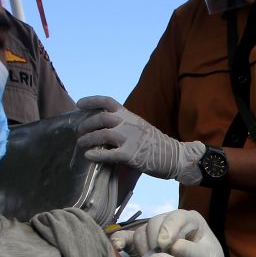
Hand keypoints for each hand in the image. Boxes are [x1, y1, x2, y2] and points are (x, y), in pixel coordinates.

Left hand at [75, 96, 205, 183]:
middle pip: (102, 118)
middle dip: (87, 124)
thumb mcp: (140, 127)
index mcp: (130, 116)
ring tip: (81, 144)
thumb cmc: (157, 144)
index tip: (79, 104)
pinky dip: (97, 154)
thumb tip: (105, 129)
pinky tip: (88, 156)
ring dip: (88, 139)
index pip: (108, 102)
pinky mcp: (131, 155)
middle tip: (79, 132)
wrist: (176, 156)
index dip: (92, 101)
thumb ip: (125, 126)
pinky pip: (110, 153)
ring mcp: (130, 139)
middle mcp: (129, 124)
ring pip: (103, 134)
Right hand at [111, 210, 233, 256]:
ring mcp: (154, 232)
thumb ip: (195, 253)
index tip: (166, 245)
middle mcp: (169, 222)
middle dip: (154, 242)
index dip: (168, 229)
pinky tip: (117, 250)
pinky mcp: (141, 243)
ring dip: (142, 250)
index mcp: (189, 219)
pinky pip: (126, 238)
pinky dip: (119, 242)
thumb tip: (174, 247)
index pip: (175, 216)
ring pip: (140, 233)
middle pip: (153, 224)